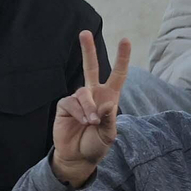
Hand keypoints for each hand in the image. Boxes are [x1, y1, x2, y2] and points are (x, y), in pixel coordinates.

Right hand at [52, 31, 130, 189]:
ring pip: (83, 93)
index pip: (118, 74)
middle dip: (88, 50)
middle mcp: (94, 95)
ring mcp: (78, 99)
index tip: (125, 40)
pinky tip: (80, 122)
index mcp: (109, 98)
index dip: (122, 58)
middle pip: (90, 67)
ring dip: (88, 108)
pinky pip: (71, 102)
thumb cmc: (96, 145)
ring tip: (90, 123)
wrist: (78, 157)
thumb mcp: (108, 135)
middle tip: (84, 32)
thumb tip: (106, 105)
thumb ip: (108, 120)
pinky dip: (78, 113)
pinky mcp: (65, 105)